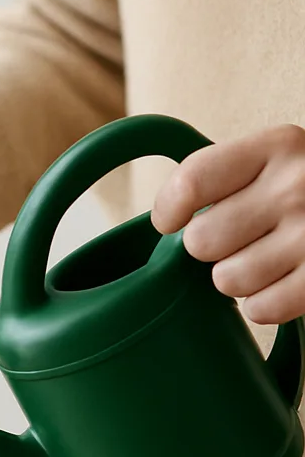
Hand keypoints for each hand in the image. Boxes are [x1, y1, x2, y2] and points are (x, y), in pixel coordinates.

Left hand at [152, 124, 304, 323]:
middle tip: (239, 240)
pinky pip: (261, 309)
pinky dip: (265, 304)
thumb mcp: (273, 161)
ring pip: (226, 280)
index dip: (168, 211)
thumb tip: (166, 224)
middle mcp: (296, 185)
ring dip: (237, 278)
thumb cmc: (303, 189)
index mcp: (276, 147)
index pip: (190, 183)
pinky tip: (281, 282)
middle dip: (211, 248)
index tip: (171, 222)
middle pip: (200, 241)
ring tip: (264, 260)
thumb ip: (222, 180)